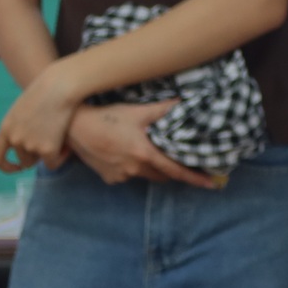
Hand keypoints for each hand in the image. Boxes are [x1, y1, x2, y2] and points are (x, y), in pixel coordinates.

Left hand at [0, 63, 84, 172]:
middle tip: (49, 143)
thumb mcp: (21, 110)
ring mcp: (30, 145)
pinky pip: (52, 163)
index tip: (17, 166)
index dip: (6, 166)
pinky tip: (66, 146)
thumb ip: (18, 127)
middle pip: (23, 161)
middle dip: (35, 156)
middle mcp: (15, 139)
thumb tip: (25, 145)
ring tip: (58, 139)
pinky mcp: (47, 149)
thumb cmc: (45, 92)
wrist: (60, 86)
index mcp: (5, 128)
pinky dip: (59, 157)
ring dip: (47, 155)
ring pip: (38, 161)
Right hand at [62, 101, 219, 188]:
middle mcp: (135, 169)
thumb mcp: (137, 111)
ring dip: (152, 168)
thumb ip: (163, 110)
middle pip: (162, 175)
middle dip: (173, 171)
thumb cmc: (107, 117)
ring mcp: (121, 176)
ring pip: (145, 176)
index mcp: (145, 154)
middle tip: (182, 162)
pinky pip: (127, 176)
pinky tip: (126, 153)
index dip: (196, 178)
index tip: (213, 184)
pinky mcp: (109, 178)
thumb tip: (185, 102)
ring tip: (150, 153)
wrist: (74, 128)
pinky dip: (132, 167)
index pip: (177, 171)